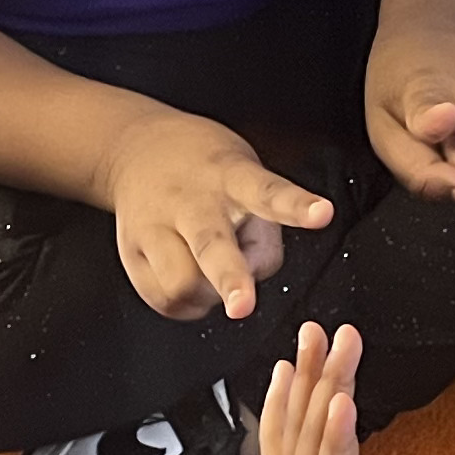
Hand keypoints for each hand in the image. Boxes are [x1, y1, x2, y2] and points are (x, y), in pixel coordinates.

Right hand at [103, 110, 331, 321]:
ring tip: (213, 276)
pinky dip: (188, 302)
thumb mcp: (243, 172)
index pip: (267, 190)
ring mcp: (155, 227)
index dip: (296, 206)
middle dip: (229, 278)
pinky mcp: (131, 253)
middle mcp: (191, 201)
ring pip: (183, 285)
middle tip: (242, 306)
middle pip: (211, 245)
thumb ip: (262, 227)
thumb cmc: (204, 168)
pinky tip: (191, 279)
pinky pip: (166, 300)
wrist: (134, 148)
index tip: (323, 213)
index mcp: (229, 175)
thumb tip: (250, 276)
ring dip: (209, 295)